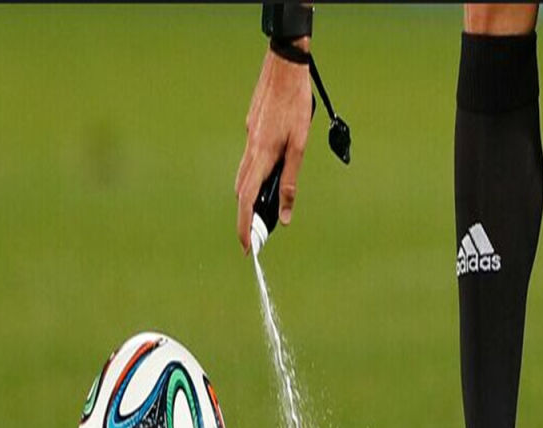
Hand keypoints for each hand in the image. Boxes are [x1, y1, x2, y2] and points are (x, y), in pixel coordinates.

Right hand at [235, 39, 312, 252]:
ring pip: (243, 178)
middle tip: (256, 237)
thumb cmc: (296, 103)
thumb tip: (286, 215)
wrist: (284, 65)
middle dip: (246, 218)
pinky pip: (248, 162)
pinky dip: (253, 179)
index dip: (245, 226)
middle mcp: (250, 150)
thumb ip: (291, 181)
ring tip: (262, 215)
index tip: (247, 247)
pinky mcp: (252, 130)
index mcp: (261, 155)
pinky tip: (267, 180)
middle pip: (241, 193)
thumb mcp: (300, 146)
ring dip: (248, 199)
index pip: (247, 200)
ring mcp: (249, 139)